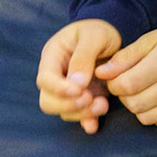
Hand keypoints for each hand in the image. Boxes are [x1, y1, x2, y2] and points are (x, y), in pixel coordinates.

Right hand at [38, 18, 121, 133]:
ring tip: (103, 105)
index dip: (59, 88)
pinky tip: (94, 125)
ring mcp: (67, 90)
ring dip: (81, 113)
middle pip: (48, 100)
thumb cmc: (99, 31)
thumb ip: (84, 57)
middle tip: (90, 99)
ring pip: (62, 111)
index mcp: (53, 56)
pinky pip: (77, 116)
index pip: (45, 78)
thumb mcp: (94, 36)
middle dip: (67, 105)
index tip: (79, 90)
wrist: (111, 36)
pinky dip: (85, 122)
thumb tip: (76, 83)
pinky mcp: (80, 99)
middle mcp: (56, 76)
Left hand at [94, 24, 156, 127]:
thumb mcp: (149, 41)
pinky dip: (151, 113)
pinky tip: (156, 98)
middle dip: (124, 96)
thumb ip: (124, 57)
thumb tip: (100, 73)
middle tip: (128, 84)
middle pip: (135, 103)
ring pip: (145, 117)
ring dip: (136, 106)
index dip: (114, 84)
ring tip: (142, 91)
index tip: (115, 78)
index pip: (128, 84)